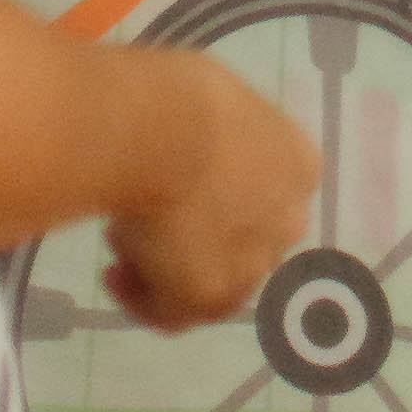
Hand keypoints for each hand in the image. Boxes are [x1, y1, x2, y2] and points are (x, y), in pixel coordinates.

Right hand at [103, 46, 317, 332]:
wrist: (161, 129)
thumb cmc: (179, 97)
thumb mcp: (209, 103)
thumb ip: (214, 139)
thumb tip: (186, 147)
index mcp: (299, 165)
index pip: (265, 195)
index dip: (219, 197)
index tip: (175, 185)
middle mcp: (288, 220)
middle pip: (241, 243)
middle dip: (195, 238)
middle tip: (148, 224)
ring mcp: (252, 263)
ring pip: (211, 285)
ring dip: (166, 272)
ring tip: (120, 244)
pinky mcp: (208, 296)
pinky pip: (173, 314)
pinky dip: (142, 299)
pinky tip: (113, 275)